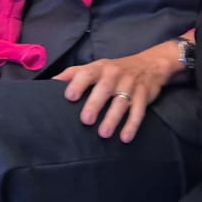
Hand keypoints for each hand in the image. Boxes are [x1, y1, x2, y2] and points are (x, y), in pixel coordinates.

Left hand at [54, 41, 184, 141]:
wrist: (150, 64)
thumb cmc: (114, 70)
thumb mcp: (95, 67)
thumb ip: (74, 74)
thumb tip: (51, 82)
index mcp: (99, 68)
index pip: (86, 73)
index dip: (78, 84)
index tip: (69, 97)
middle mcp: (114, 74)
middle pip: (104, 89)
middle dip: (95, 104)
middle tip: (86, 120)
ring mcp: (130, 84)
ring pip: (121, 102)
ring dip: (113, 118)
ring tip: (103, 134)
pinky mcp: (143, 95)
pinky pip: (139, 111)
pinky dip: (132, 124)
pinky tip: (125, 137)